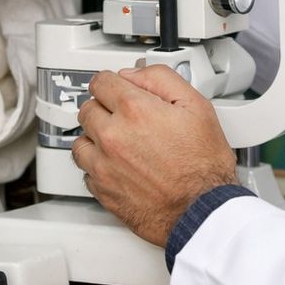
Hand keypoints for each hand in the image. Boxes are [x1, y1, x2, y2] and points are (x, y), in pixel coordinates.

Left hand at [74, 65, 238, 246]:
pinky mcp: (102, 191)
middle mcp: (112, 136)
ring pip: (81, 140)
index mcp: (134, 110)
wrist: (202, 211)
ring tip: (119, 141)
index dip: (112, 82)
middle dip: (105, 108)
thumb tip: (135, 74)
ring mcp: (104, 166)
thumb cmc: (204, 165)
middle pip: (88, 109)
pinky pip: (86, 170)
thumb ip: (161, 79)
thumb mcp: (196, 105)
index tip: (117, 87)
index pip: (101, 82)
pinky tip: (118, 164)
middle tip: (124, 116)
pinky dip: (98, 165)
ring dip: (95, 137)